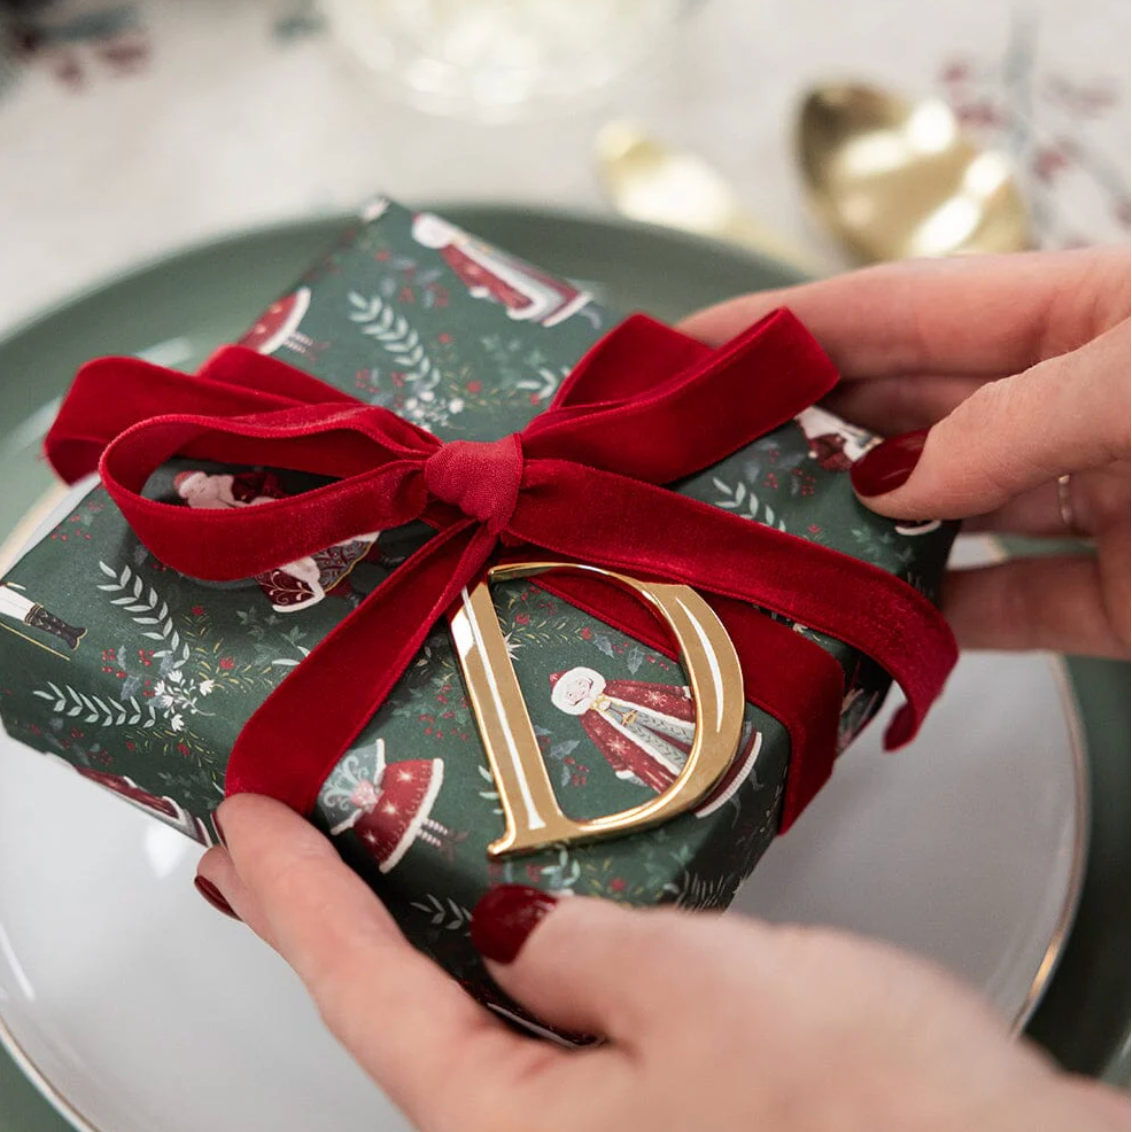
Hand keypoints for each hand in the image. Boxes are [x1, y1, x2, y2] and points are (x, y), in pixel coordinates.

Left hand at [197, 795, 1126, 1131]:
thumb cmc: (873, 1118)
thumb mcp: (699, 990)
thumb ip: (576, 948)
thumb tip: (506, 925)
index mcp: (513, 1131)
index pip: (363, 992)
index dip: (293, 895)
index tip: (242, 818)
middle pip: (397, 1018)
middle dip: (327, 920)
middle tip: (267, 845)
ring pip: (468, 1023)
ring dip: (413, 934)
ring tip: (367, 858)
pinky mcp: (660, 1117)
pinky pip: (541, 1029)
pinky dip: (503, 960)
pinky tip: (508, 916)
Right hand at [681, 249, 1130, 658]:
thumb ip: (1012, 423)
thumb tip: (894, 485)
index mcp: (1083, 315)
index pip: (899, 310)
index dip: (785, 325)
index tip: (687, 347)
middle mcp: (1075, 405)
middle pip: (906, 411)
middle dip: (803, 430)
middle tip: (700, 463)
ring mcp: (1101, 501)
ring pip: (947, 516)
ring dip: (858, 536)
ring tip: (761, 551)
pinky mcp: (1126, 597)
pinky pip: (1009, 609)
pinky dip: (939, 623)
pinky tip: (871, 629)